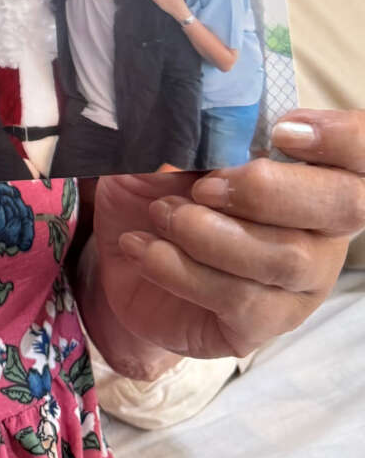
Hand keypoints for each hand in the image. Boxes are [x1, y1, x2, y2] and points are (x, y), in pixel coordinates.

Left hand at [92, 109, 364, 358]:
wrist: (117, 259)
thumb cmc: (156, 191)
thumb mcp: (165, 152)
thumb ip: (194, 138)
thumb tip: (200, 132)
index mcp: (310, 172)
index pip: (362, 153)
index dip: (344, 138)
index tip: (281, 132)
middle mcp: (322, 230)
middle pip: (344, 206)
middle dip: (271, 190)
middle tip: (204, 185)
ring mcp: (301, 284)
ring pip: (287, 258)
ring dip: (210, 232)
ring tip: (160, 214)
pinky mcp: (263, 325)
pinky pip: (241, 299)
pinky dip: (180, 268)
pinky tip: (144, 248)